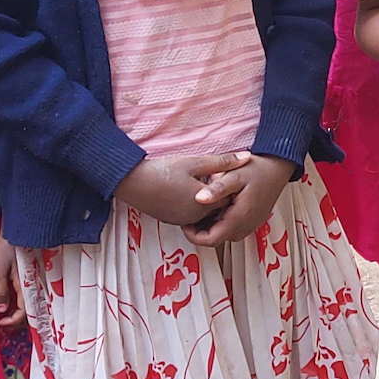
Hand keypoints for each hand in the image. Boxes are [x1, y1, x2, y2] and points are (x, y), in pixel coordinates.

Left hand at [0, 238, 27, 328]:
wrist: (21, 229)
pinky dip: (21, 303)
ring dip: (19, 312)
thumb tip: (1, 310)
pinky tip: (11, 302)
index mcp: (26, 286)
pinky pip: (28, 295)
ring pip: (30, 304)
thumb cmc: (8, 248)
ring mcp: (33, 281)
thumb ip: (0, 290)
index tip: (0, 322)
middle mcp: (33, 286)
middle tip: (3, 321)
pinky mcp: (31, 276)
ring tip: (6, 313)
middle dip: (17, 320)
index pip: (24, 312)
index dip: (13, 321)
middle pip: (30, 311)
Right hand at [114, 153, 234, 226]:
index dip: (234, 187)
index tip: (233, 175)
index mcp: (204, 204)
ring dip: (210, 203)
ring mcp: (182, 221)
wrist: (131, 182)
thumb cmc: (163, 170)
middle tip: (224, 180)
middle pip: (219, 210)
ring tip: (209, 185)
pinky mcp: (172, 220)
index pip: (230, 200)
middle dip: (224, 197)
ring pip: (205, 215)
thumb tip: (247, 157)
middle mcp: (195, 217)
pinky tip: (193, 192)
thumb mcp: (195, 162)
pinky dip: (197, 207)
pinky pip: (192, 217)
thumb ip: (222, 161)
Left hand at [188, 153, 298, 244]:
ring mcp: (251, 225)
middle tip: (192, 212)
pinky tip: (218, 206)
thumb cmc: (257, 169)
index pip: (210, 240)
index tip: (185, 222)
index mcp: (239, 217)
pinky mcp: (253, 221)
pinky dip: (222, 222)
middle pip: (216, 239)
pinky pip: (233, 229)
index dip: (193, 235)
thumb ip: (217, 188)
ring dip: (211, 225)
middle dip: (201, 230)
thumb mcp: (234, 175)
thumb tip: (198, 199)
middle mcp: (246, 225)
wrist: (278, 167)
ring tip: (204, 207)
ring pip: (224, 235)